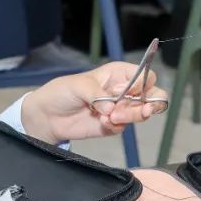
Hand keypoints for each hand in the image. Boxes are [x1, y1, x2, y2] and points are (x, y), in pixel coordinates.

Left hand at [20, 62, 168, 143]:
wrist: (47, 116)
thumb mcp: (78, 85)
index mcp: (119, 74)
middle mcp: (124, 90)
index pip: (146, 76)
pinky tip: (102, 123)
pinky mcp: (112, 125)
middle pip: (153, 96)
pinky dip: (115, 126)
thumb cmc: (62, 91)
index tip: (130, 90)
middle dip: (150, 104)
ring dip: (130, 116)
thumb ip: (97, 94)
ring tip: (110, 117)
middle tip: (142, 111)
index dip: (143, 84)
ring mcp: (120, 109)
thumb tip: (111, 108)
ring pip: (141, 114)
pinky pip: (123, 127)